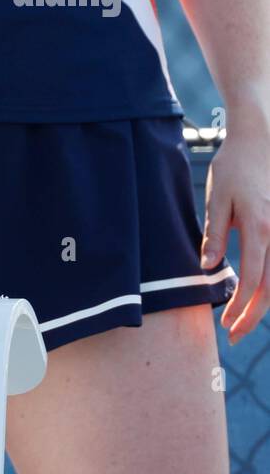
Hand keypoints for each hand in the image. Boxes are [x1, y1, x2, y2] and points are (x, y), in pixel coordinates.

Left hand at [201, 129, 269, 341]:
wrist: (261, 138)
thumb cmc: (235, 167)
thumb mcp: (218, 198)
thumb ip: (215, 234)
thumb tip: (209, 268)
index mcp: (260, 227)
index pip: (255, 279)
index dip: (241, 307)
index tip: (226, 326)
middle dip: (254, 314)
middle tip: (234, 335)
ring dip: (265, 302)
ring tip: (243, 320)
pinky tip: (258, 294)